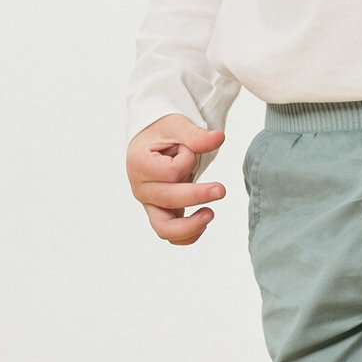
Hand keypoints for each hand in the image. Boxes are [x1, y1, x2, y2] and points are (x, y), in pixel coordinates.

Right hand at [128, 113, 227, 244]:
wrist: (153, 143)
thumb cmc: (163, 133)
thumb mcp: (177, 126)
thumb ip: (196, 135)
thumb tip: (219, 138)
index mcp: (139, 163)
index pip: (171, 172)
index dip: (187, 160)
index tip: (188, 150)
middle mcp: (140, 188)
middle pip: (168, 199)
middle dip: (197, 195)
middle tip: (221, 190)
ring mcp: (149, 204)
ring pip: (164, 228)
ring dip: (190, 225)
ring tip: (210, 214)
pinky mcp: (160, 213)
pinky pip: (171, 235)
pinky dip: (188, 235)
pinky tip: (205, 221)